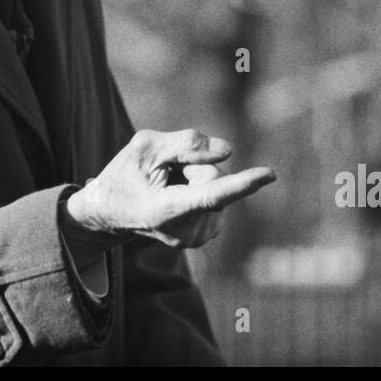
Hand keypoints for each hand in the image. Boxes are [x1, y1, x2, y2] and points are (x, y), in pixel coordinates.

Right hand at [65, 129, 275, 248]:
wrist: (110, 211)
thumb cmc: (125, 174)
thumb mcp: (146, 146)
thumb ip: (186, 143)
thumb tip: (229, 151)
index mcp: (168, 209)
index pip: (212, 194)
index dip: (242, 183)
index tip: (269, 175)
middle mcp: (187, 231)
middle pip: (214, 178)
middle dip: (195, 166)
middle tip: (163, 173)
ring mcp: (197, 237)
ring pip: (218, 186)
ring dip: (196, 178)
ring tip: (167, 187)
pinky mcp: (206, 235)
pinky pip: (218, 196)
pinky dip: (200, 189)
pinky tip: (177, 196)